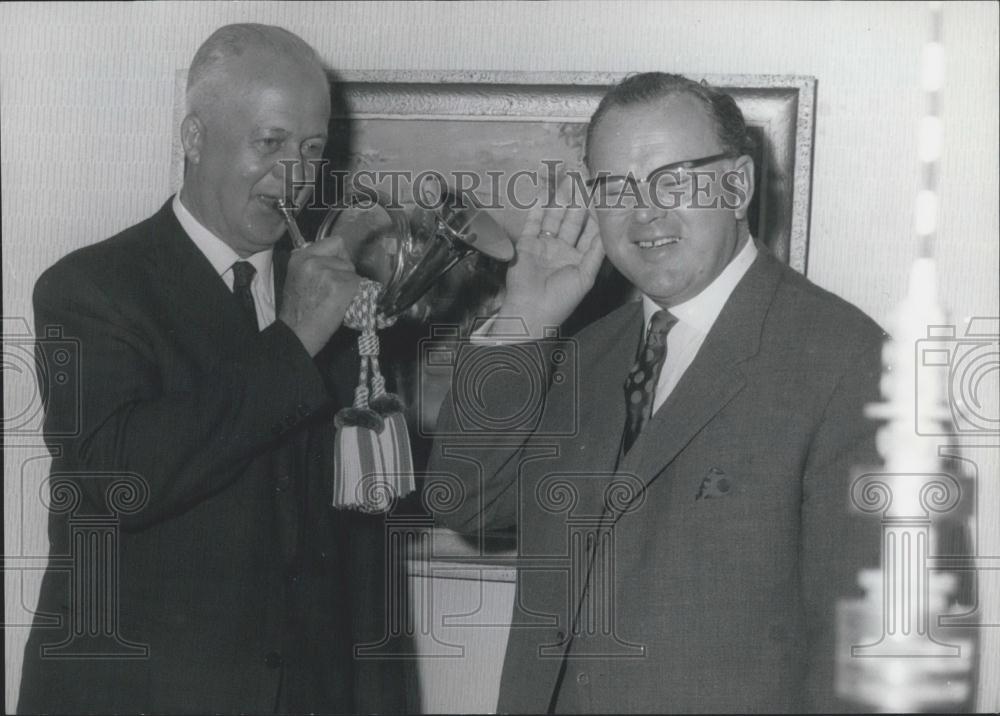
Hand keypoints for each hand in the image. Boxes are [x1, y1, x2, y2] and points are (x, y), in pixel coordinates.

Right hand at [278, 234, 360, 355]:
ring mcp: (326, 272)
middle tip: (332, 291)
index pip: (334, 242)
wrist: (296, 334)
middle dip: (344, 273)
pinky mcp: (341, 285)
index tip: (336, 271)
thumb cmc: (298, 312)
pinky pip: (359, 285)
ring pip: (353, 272)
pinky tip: (341, 305)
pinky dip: (355, 296)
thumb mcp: (298, 278)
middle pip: (346, 257)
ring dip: (349, 286)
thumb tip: (338, 259)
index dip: (339, 257)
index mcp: (300, 256)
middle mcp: (312, 260)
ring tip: (334, 300)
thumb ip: (314, 265)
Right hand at [496, 176, 604, 337]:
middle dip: (577, 202)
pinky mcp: (526, 245)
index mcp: (578, 259)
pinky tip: (543, 193)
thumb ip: (596, 252)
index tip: (600, 196)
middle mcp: (561, 250)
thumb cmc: (561, 299)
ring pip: (553, 218)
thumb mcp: (586, 276)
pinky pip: (532, 223)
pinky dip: (536, 209)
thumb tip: (609, 230)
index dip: (594, 215)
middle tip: (583, 180)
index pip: (589, 232)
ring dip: (559, 200)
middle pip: (571, 221)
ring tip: (566, 180)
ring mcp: (543, 246)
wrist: (531, 310)